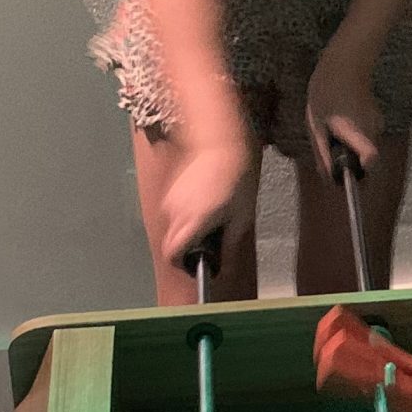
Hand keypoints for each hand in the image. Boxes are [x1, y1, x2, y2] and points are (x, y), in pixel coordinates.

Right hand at [161, 135, 256, 266]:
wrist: (223, 144)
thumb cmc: (238, 181)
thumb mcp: (242, 217)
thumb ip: (229, 244)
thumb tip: (222, 266)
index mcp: (192, 222)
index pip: (172, 254)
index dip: (182, 264)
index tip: (197, 264)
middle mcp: (175, 213)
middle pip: (170, 243)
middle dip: (185, 249)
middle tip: (208, 244)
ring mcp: (170, 200)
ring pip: (171, 227)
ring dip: (185, 231)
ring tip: (209, 221)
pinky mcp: (171, 189)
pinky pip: (173, 212)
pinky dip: (183, 217)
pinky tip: (203, 206)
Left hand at [306, 46, 382, 176]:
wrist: (344, 63)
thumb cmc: (326, 93)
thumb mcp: (316, 127)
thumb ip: (323, 154)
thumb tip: (328, 177)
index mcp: (356, 132)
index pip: (371, 160)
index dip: (362, 171)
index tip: (347, 173)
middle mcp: (373, 130)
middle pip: (368, 157)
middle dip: (350, 160)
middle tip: (330, 147)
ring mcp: (377, 122)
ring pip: (366, 145)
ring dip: (351, 145)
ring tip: (332, 130)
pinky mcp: (376, 116)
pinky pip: (366, 134)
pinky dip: (355, 135)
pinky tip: (341, 120)